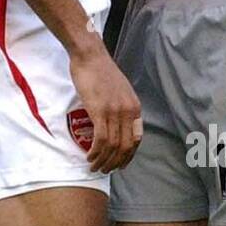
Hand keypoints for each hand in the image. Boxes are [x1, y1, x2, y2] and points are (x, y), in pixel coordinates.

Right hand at [69, 42, 141, 172]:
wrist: (90, 56)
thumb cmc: (100, 70)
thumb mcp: (119, 90)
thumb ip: (121, 106)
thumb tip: (116, 122)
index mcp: (134, 107)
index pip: (136, 139)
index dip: (128, 155)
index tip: (119, 164)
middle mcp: (128, 111)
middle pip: (125, 147)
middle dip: (115, 163)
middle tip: (104, 170)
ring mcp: (114, 112)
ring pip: (112, 146)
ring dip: (103, 160)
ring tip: (94, 166)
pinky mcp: (99, 111)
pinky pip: (100, 139)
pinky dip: (95, 152)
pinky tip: (89, 156)